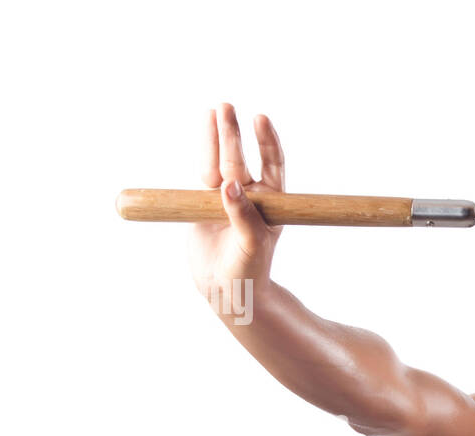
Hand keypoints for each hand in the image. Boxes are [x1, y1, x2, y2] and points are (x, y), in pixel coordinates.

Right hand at [187, 103, 284, 301]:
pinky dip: (203, 151)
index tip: (261, 119)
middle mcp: (251, 195)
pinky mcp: (205, 202)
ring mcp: (227, 197)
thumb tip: (228, 185)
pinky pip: (203, 172)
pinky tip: (205, 126)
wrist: (226, 288)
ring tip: (215, 109)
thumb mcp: (250, 245)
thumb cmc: (249, 269)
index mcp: (270, 203)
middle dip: (234, 134)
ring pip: (220, 161)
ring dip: (217, 136)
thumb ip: (242, 215)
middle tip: (226, 107)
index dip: (267, 142)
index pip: (272, 165)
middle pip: (241, 158)